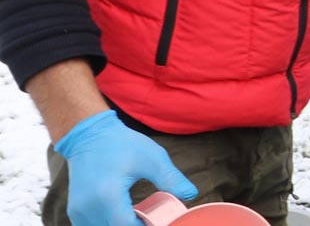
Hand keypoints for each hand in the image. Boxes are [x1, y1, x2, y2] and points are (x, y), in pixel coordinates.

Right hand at [54, 110, 197, 225]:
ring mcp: (78, 211)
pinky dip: (109, 224)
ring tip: (140, 217)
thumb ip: (171, 178)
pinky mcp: (75, 211)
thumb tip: (191, 194)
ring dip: (122, 225)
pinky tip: (124, 216)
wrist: (89, 136)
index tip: (161, 221)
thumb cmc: (121, 144)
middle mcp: (88, 207)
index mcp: (108, 195)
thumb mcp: (152, 158)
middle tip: (153, 218)